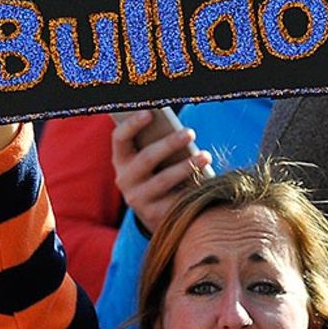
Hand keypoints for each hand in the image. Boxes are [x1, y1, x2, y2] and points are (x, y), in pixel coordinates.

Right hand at [111, 111, 212, 234]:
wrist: (157, 213)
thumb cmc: (159, 173)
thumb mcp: (154, 160)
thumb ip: (159, 145)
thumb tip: (181, 131)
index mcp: (121, 159)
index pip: (120, 138)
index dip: (132, 124)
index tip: (149, 112)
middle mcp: (125, 180)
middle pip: (147, 158)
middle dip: (170, 143)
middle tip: (190, 132)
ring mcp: (138, 200)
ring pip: (163, 180)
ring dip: (187, 166)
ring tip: (206, 156)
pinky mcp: (154, 215)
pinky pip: (175, 199)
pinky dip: (192, 188)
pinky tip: (207, 180)